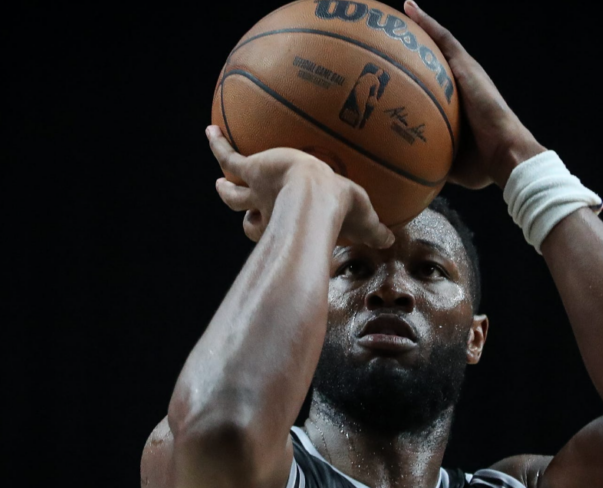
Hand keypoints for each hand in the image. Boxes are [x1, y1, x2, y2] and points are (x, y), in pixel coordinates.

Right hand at [206, 126, 394, 247]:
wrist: (314, 194)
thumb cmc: (337, 210)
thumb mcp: (362, 218)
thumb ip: (374, 231)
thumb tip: (391, 241)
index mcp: (290, 223)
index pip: (275, 230)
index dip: (271, 231)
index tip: (271, 229)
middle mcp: (269, 211)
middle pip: (248, 216)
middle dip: (244, 213)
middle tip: (236, 204)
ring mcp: (257, 189)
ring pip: (232, 193)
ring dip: (225, 189)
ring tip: (219, 182)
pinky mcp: (251, 168)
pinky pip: (228, 156)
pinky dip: (217, 144)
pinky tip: (211, 130)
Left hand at [404, 0, 546, 188]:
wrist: (507, 155)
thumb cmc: (484, 164)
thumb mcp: (450, 163)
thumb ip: (432, 160)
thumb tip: (412, 171)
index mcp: (458, 106)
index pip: (435, 85)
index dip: (418, 74)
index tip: (396, 68)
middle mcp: (462, 85)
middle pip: (435, 60)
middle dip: (414, 47)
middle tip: (389, 33)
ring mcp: (466, 74)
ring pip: (438, 44)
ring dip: (419, 27)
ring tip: (397, 11)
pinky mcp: (467, 68)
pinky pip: (443, 40)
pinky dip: (427, 24)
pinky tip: (409, 9)